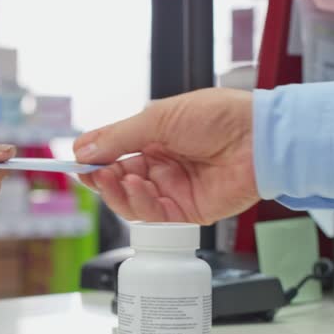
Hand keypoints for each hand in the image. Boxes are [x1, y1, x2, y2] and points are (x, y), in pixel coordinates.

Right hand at [73, 88, 256, 224]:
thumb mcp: (159, 118)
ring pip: (130, 201)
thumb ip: (118, 138)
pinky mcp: (186, 212)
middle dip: (101, 178)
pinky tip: (139, 187)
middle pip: (118, 181)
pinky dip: (140, 204)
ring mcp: (173, 190)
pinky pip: (152, 216)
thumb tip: (83, 150)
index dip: (93, 159)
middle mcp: (162, 166)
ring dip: (117, 192)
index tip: (74, 160)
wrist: (260, 139)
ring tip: (115, 178)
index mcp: (154, 139)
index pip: (114, 153)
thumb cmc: (220, 117)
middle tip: (90, 173)